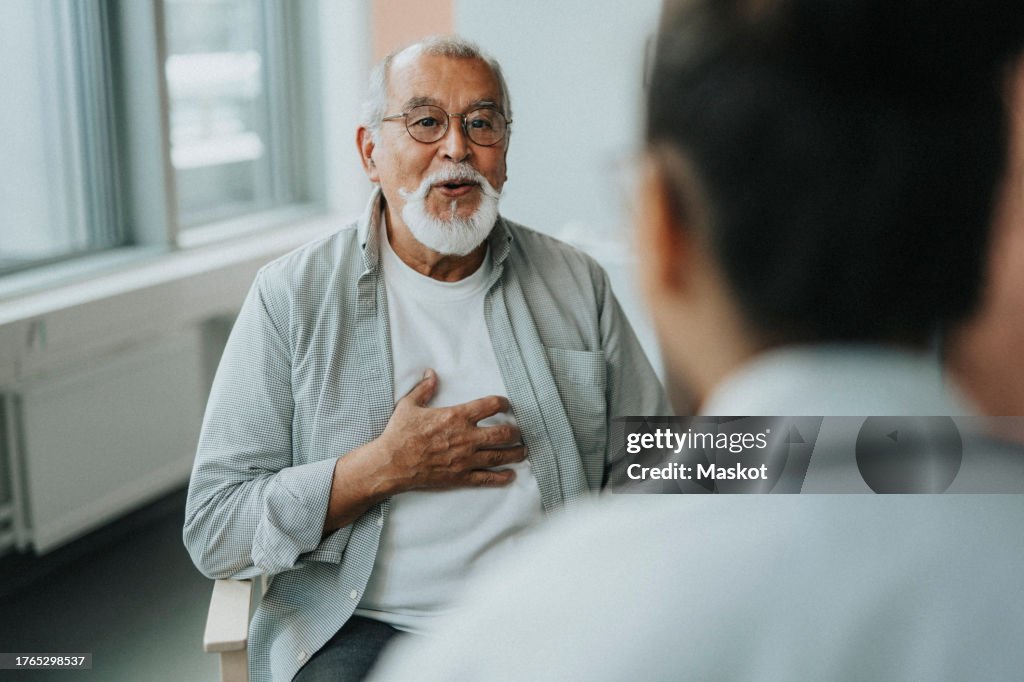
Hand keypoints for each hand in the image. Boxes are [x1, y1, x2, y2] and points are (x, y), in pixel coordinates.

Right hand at [324, 369, 525, 533]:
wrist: (391, 464)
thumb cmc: (399, 434)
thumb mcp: (409, 405)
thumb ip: (424, 389)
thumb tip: (430, 374)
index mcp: (456, 417)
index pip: (490, 406)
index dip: (503, 403)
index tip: (506, 405)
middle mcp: (466, 437)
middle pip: (503, 433)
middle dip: (515, 432)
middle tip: (518, 431)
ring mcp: (466, 459)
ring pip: (500, 456)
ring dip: (515, 453)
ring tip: (523, 451)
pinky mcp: (461, 477)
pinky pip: (487, 478)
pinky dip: (502, 477)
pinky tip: (510, 475)